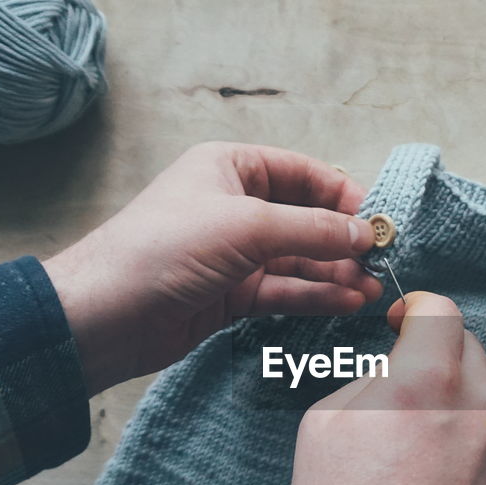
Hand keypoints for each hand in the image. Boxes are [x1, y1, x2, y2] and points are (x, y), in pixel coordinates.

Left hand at [43, 142, 381, 393]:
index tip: (379, 220)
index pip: (303, 173)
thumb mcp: (246, 227)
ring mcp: (234, 253)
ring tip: (372, 288)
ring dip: (336, 272)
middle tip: (382, 260)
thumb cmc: (162, 250)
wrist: (103, 316)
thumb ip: (312, 230)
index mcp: (230, 168)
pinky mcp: (231, 295)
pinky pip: (285, 289)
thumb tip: (366, 233)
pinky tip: (346, 302)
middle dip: (344, 240)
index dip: (344, 195)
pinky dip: (316, 295)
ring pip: (299, 258)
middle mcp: (234, 206)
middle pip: (305, 218)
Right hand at [286, 292, 485, 484]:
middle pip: (467, 352)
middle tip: (396, 378)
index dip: (416, 309)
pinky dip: (459, 445)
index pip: (442, 312)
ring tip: (402, 444)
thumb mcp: (326, 426)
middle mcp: (479, 410)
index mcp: (431, 381)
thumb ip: (369, 380)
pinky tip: (422, 481)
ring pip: (479, 402)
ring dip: (447, 402)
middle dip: (433, 353)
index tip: (399, 321)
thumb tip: (392, 376)